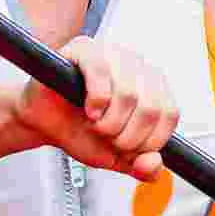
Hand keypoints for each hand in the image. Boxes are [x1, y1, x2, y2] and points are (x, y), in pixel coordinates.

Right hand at [12, 36, 178, 181]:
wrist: (45, 123)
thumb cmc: (81, 131)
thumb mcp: (116, 157)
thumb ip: (141, 166)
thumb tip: (154, 162)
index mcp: (153, 88)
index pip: (169, 114)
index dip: (148, 140)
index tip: (127, 148)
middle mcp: (138, 67)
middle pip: (150, 108)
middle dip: (125, 136)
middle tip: (106, 136)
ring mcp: (113, 53)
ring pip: (128, 92)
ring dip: (108, 121)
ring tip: (94, 123)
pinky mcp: (85, 48)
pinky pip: (101, 71)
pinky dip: (95, 100)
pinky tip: (88, 108)